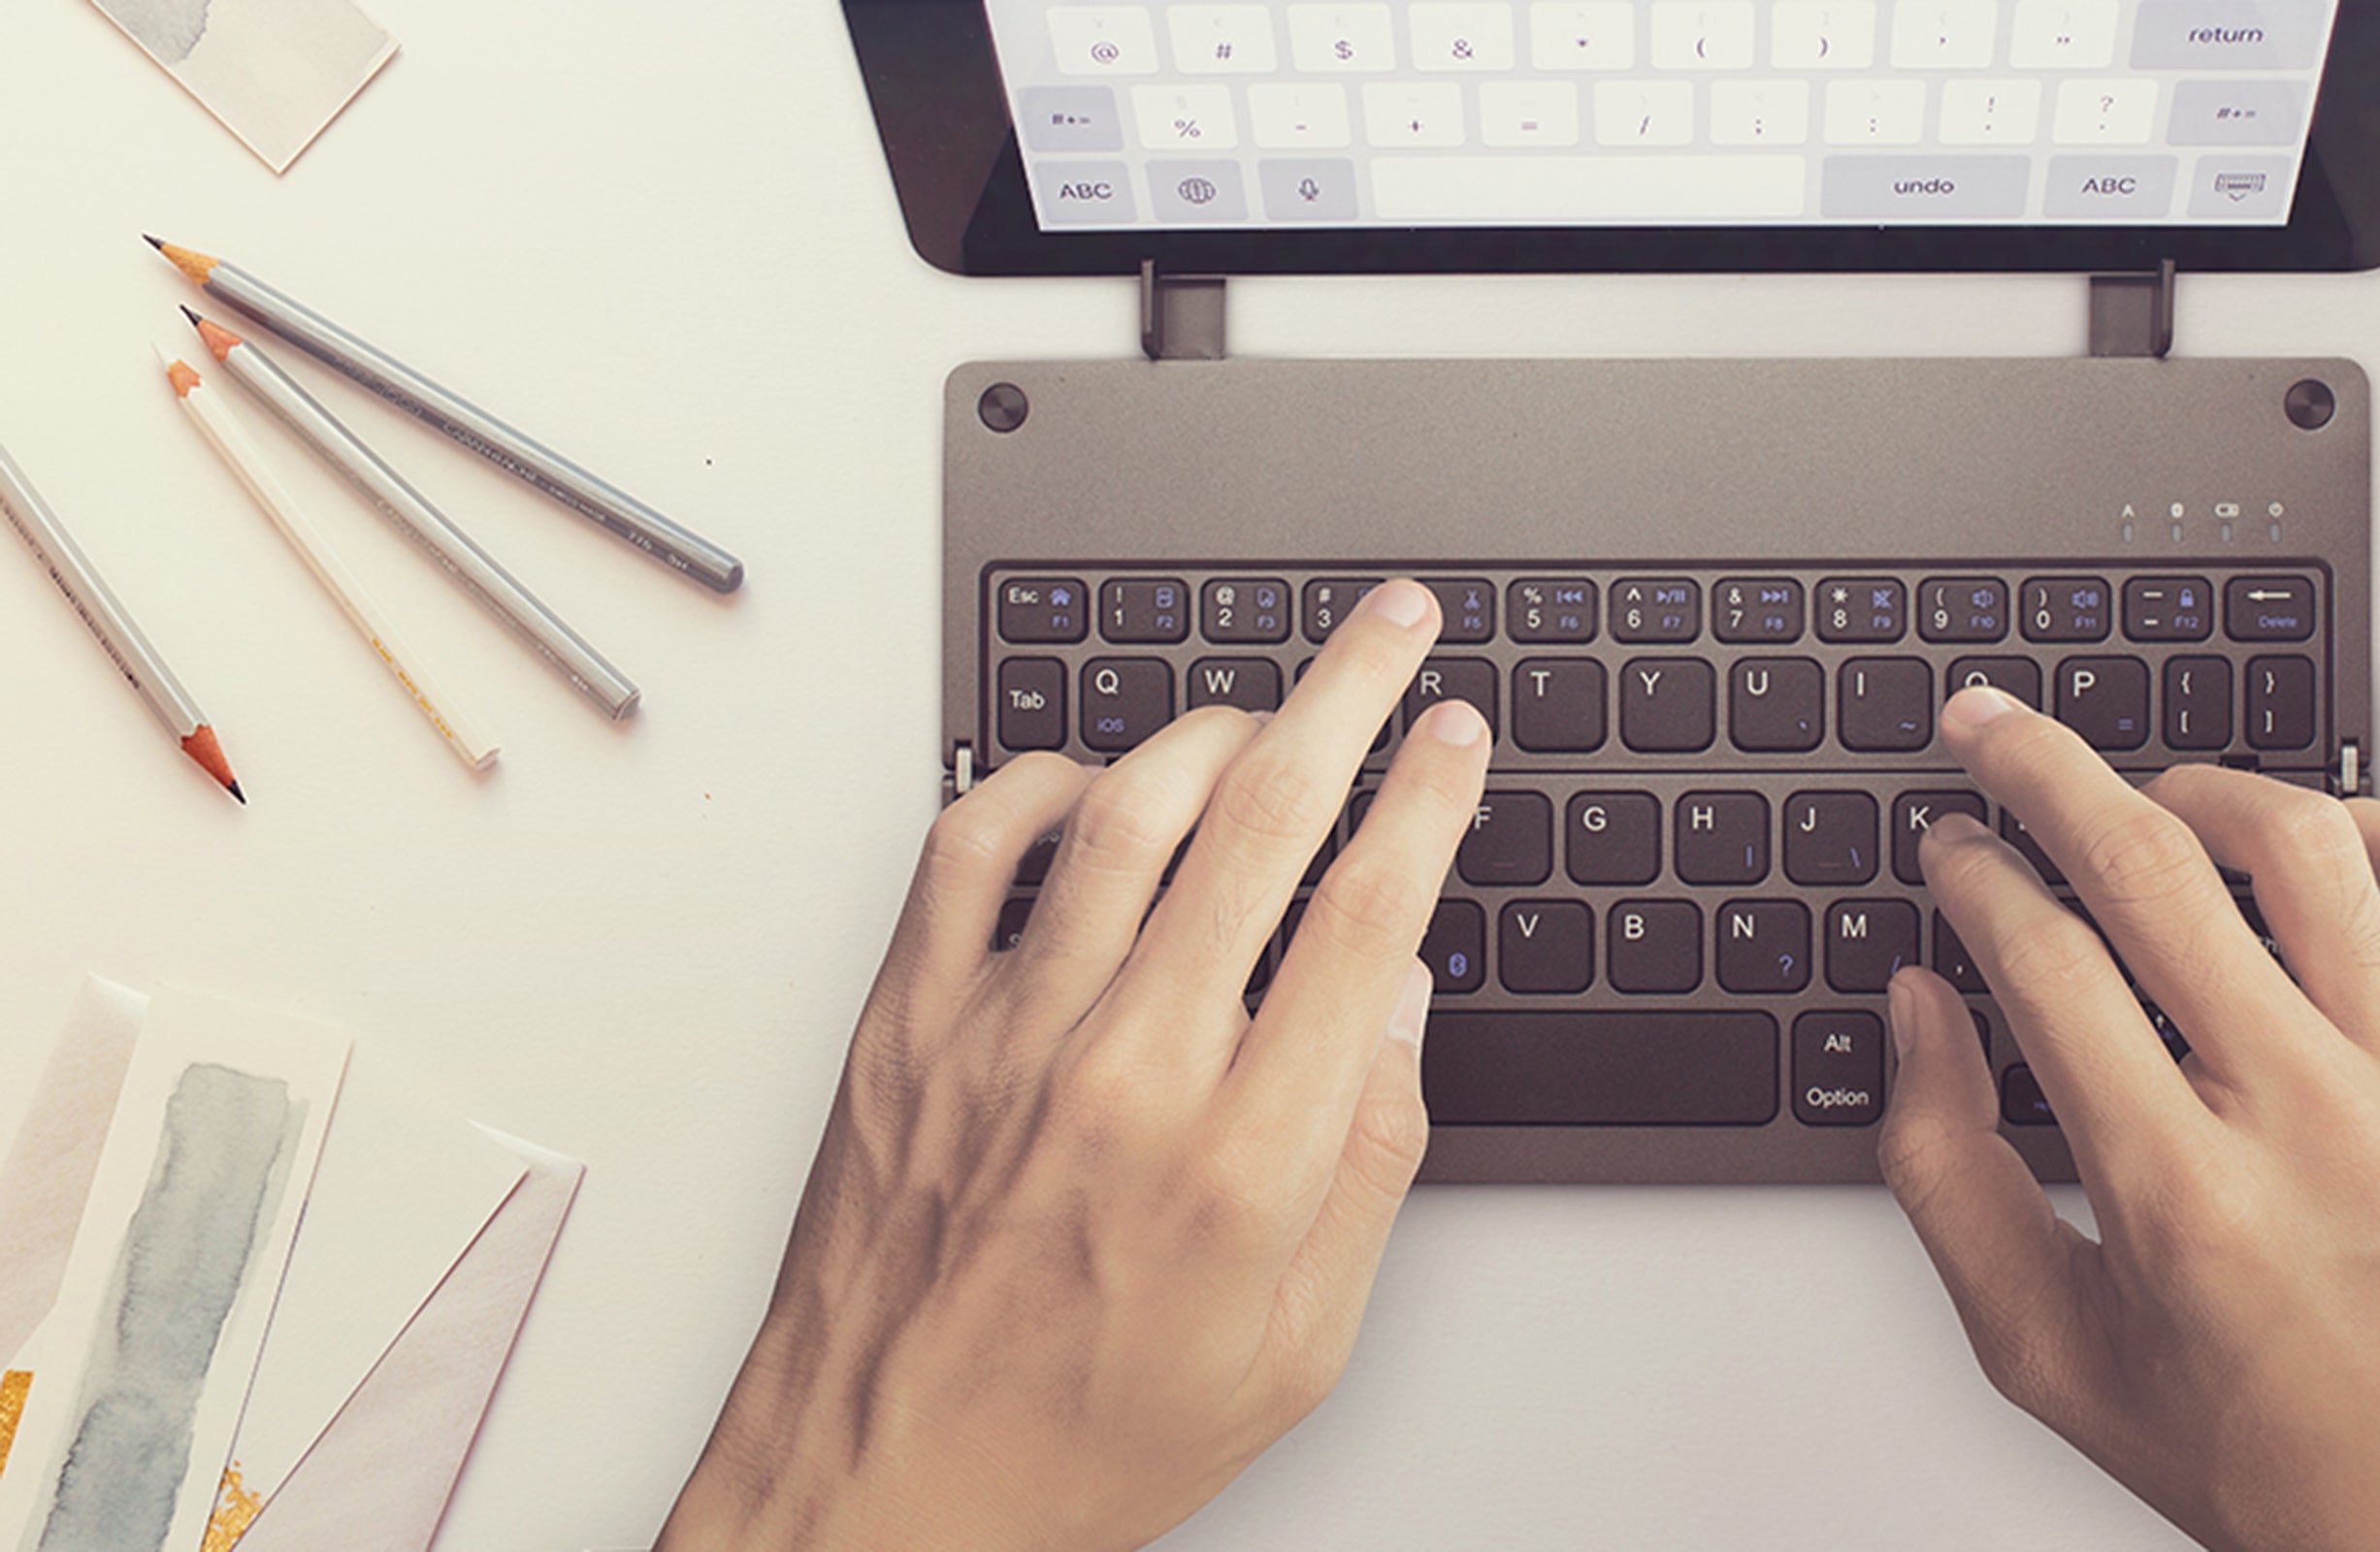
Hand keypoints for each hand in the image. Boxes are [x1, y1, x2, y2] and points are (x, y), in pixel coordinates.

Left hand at [658, 579, 1488, 1551]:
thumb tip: (1398, 999)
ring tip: (1271, 704)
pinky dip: (1043, 781)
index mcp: (1242, 1159)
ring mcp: (1005, 1033)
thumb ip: (1367, 1163)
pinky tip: (1097, 783)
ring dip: (1217, 722)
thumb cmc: (1081, 1437)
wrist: (885, 1492)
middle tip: (1395, 627)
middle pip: (1265, 818)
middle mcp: (1126, 1072)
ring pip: (1128, 807)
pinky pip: (973, 844)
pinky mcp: (909, 1024)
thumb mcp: (1299, 1348)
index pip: (1368, 914)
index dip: (1429, 797)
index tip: (1458, 735)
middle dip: (1351, 694)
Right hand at [1881, 686, 2379, 1551]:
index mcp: (2180, 1194)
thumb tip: (1919, 1015)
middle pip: (2150, 864)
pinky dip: (2360, 825)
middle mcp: (2307, 1116)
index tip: (1943, 848)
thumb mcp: (2043, 1348)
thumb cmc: (2261, 1451)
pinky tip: (2296, 848)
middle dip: (2040, 772)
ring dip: (2194, 787)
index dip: (1969, 877)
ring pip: (2301, 841)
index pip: (2043, 959)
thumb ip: (1947, 1173)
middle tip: (1987, 730)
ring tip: (2138, 796)